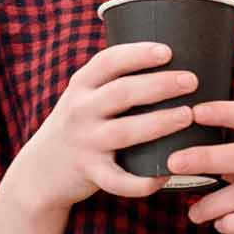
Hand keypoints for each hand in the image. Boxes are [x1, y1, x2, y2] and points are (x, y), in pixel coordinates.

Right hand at [7, 42, 194, 212]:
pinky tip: (165, 176)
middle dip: (159, 85)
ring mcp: (85, 142)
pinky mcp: (90, 173)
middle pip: (121, 93)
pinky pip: (117, 180)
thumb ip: (114, 79)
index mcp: (82, 85)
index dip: (138, 54)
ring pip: (124, 132)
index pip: (108, 61)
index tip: (167, 51)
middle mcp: (80, 110)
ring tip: (188, 115)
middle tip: (191, 80)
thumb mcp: (85, 95)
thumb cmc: (80, 123)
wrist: (42, 168)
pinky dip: (141, 182)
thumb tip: (171, 58)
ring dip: (159, 123)